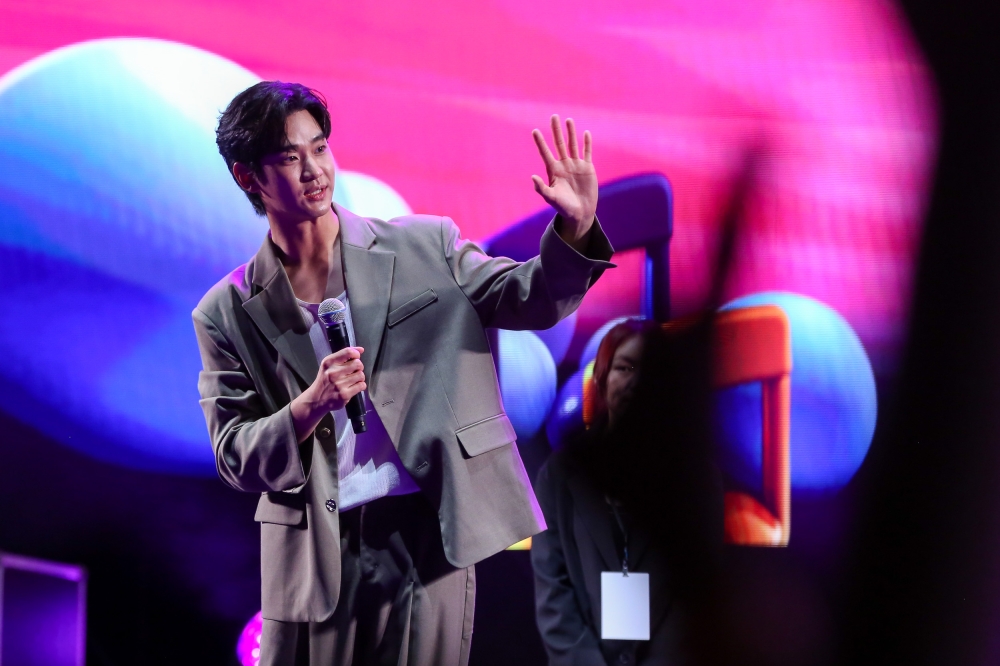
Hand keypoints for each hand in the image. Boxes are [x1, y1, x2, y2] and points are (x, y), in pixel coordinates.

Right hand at [290, 346, 365, 441]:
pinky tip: (354, 386)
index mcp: (328, 363)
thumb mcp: (329, 365)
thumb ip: (344, 355)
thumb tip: (361, 350)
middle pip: (358, 364)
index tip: (356, 358)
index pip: (348, 352)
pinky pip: (361, 385)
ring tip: (353, 380)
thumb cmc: (324, 380)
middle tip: (354, 371)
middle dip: (359, 367)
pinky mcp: (344, 395)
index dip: (356, 354)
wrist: (315, 400)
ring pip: (361, 375)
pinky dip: (360, 386)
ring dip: (359, 377)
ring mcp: (339, 385)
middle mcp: (333, 373)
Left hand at [531, 115, 597, 246]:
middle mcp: (564, 165)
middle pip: (559, 144)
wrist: (580, 213)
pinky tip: (586, 133)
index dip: (540, 142)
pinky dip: (587, 143)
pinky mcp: (587, 168)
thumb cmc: (563, 207)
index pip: (546, 153)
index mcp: (553, 171)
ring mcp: (576, 165)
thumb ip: (542, 188)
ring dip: (571, 133)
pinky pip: (587, 153)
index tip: (534, 130)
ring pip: (573, 145)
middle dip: (556, 130)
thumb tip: (532, 177)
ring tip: (569, 120)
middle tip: (553, 116)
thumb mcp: (551, 198)